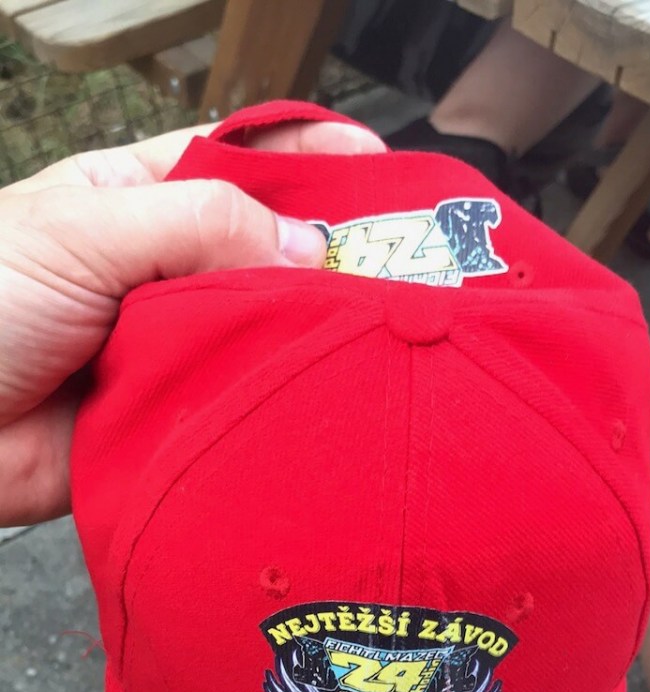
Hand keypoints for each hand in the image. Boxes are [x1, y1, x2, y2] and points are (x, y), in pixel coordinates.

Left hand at [0, 120, 383, 525]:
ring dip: (310, 337)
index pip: (242, 163)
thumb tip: (308, 244)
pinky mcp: (173, 418)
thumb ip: (199, 225)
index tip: (383, 172)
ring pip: (259, 335)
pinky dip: (274, 405)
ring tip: (383, 335)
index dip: (312, 160)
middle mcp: (164, 272)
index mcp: (138, 199)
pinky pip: (238, 406)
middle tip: (407, 270)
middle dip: (332, 257)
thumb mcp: (87, 230)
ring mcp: (171, 348)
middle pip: (266, 255)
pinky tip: (323, 400)